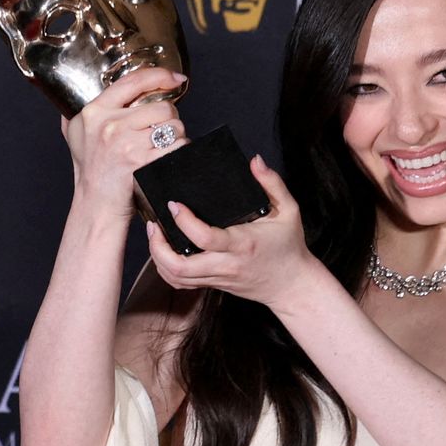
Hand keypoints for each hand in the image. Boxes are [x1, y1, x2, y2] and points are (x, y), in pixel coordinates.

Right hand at [61, 67, 188, 217]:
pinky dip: (180, 152)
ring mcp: (126, 143)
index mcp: (95, 112)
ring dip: (177, 137)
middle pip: (162, 107)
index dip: (160, 75)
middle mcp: (110, 124)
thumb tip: (76, 92)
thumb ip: (77, 112)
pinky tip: (169, 158)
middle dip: (170, 119)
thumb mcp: (75, 135)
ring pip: (173, 126)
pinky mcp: (141, 161)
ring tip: (163, 148)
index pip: (133, 81)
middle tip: (162, 133)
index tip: (175, 79)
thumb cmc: (90, 171)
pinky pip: (176, 147)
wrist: (96, 204)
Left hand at [144, 155, 322, 308]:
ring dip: (158, 257)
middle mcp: (226, 264)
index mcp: (242, 243)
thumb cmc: (289, 246)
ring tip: (154, 235)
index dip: (184, 221)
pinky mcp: (213, 284)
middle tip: (154, 224)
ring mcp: (218, 277)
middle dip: (158, 246)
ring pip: (176, 277)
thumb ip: (272, 183)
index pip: (205, 238)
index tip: (174, 204)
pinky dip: (166, 270)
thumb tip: (254, 160)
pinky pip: (181, 283)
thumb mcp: (289, 211)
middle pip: (180, 266)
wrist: (292, 285)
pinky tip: (163, 253)